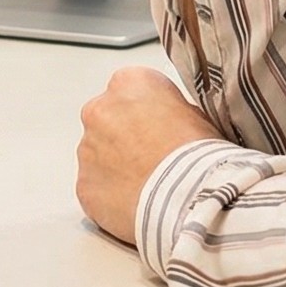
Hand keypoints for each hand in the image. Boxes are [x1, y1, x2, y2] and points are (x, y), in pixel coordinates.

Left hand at [76, 66, 222, 245]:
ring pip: (99, 153)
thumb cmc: (201, 159)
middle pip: (108, 119)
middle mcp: (100, 109)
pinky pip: (96, 186)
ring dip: (117, 166)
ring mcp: (87, 148)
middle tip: (154, 158)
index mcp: (130, 83)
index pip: (133, 89)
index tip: (162, 129)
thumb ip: (172, 109)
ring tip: (149, 184)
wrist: (190, 202)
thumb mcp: (199, 117)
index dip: (150, 113)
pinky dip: (111, 194)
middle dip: (126, 137)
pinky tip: (137, 202)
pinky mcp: (84, 183)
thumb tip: (168, 119)